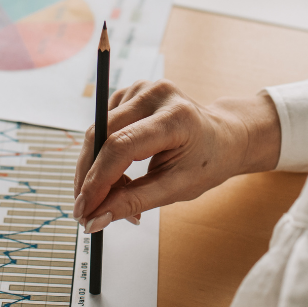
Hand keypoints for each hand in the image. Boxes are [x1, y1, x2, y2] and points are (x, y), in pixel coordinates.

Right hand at [71, 79, 280, 232]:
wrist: (223, 136)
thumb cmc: (207, 161)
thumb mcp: (177, 188)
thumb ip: (134, 201)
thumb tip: (96, 217)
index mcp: (175, 117)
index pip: (121, 146)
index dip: (97, 180)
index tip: (84, 211)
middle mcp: (155, 94)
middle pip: (101, 136)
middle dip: (88, 177)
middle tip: (85, 211)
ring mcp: (141, 89)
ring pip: (96, 132)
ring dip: (95, 169)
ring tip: (114, 195)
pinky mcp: (130, 93)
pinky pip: (102, 127)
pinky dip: (102, 155)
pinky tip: (119, 172)